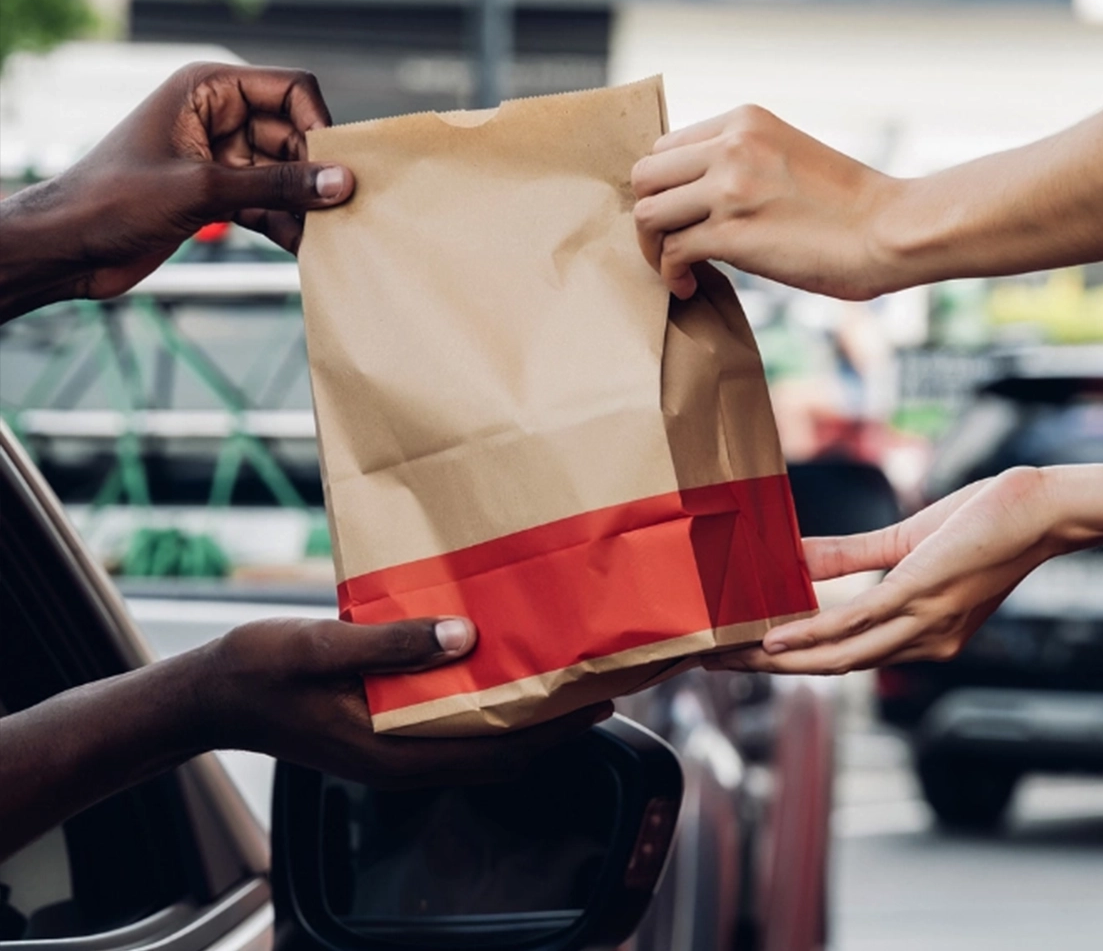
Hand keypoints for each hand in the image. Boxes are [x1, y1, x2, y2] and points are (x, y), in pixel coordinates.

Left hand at [0, 63, 353, 320]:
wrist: (66, 247)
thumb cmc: (113, 200)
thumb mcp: (203, 189)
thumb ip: (277, 184)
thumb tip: (340, 182)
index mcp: (207, 90)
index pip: (290, 90)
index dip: (319, 123)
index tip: (337, 166)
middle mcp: (218, 117)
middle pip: (295, 135)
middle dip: (316, 172)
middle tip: (341, 210)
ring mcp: (220, 157)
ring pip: (286, 174)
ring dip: (305, 204)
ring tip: (326, 235)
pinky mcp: (219, 194)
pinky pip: (270, 202)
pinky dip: (287, 224)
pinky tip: (303, 249)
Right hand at [199, 617, 610, 786]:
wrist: (210, 694)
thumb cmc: (260, 669)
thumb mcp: (322, 646)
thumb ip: (391, 645)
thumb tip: (462, 636)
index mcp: (395, 751)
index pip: (497, 751)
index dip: (554, 731)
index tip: (599, 702)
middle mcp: (404, 759)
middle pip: (500, 752)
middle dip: (553, 724)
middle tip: (598, 681)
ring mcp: (394, 750)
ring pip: (479, 740)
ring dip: (523, 713)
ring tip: (563, 672)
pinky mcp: (385, 732)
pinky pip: (452, 724)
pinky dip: (485, 702)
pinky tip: (500, 664)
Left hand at [630, 105, 904, 300]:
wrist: (890, 230)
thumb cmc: (852, 207)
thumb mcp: (791, 156)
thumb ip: (747, 161)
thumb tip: (706, 196)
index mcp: (745, 122)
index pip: (668, 145)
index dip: (666, 185)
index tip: (680, 213)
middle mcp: (731, 146)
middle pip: (646, 175)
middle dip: (651, 213)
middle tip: (668, 241)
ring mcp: (729, 188)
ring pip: (648, 213)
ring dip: (653, 247)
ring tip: (676, 267)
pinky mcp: (732, 233)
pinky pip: (671, 252)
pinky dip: (671, 274)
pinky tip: (688, 286)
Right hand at [708, 468, 1065, 673]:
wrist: (1042, 511)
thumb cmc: (987, 522)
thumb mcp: (909, 542)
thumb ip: (852, 556)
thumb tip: (796, 557)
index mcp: (923, 637)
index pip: (847, 658)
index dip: (793, 664)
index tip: (742, 660)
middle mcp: (923, 643)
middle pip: (831, 668)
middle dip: (769, 671)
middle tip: (715, 666)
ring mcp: (921, 623)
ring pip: (836, 655)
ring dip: (777, 660)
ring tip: (728, 657)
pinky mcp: (917, 595)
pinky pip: (853, 622)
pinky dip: (808, 634)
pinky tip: (772, 637)